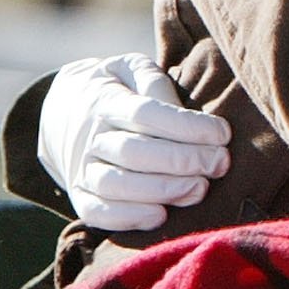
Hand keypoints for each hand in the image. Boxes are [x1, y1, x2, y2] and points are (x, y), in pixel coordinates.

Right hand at [36, 54, 231, 231]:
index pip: (145, 113)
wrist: (65, 113)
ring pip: (115, 185)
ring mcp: (83, 168)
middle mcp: (91, 137)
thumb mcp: (132, 69)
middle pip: (133, 152)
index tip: (223, 133)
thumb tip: (181, 110)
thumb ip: (154, 82)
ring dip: (162, 190)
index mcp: (106, 100)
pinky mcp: (81, 196)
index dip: (187, 126)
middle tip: (219, 163)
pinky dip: (128, 218)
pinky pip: (97, 213)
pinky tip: (162, 215)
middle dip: (183, 160)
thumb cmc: (119, 90)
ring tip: (199, 188)